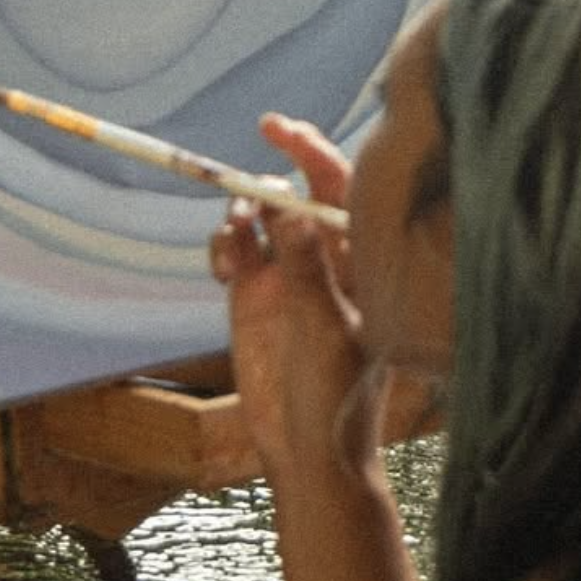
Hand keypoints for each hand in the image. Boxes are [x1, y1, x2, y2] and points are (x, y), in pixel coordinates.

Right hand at [210, 114, 382, 480]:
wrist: (309, 450)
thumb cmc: (340, 394)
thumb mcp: (328, 328)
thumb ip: (307, 269)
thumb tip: (290, 208)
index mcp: (357, 256)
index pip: (338, 186)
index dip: (310, 151)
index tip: (278, 130)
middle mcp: (320, 256)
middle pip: (292, 192)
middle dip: (266, 173)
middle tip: (240, 173)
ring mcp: (284, 274)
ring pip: (256, 217)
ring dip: (240, 213)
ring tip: (239, 236)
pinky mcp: (250, 296)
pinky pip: (232, 250)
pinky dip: (222, 245)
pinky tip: (224, 266)